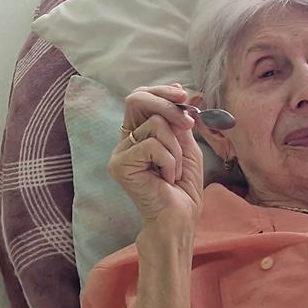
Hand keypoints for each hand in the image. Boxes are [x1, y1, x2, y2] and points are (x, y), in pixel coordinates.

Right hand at [108, 84, 203, 232]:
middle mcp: (125, 141)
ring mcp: (119, 153)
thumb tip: (179, 89)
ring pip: (154, 124)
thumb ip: (179, 120)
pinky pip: (153, 146)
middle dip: (169, 106)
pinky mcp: (119, 165)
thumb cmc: (183, 186)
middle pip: (137, 100)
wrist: (179, 217)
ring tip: (174, 170)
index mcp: (139, 134)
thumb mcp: (187, 146)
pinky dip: (170, 161)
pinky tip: (166, 179)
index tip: (184, 95)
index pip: (141, 98)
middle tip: (188, 124)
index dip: (162, 91)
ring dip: (176, 148)